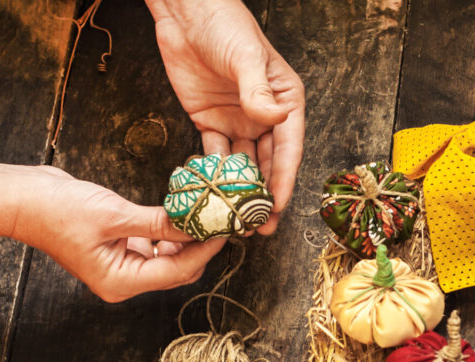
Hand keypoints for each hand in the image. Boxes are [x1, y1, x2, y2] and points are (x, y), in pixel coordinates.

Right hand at [13, 166, 225, 302]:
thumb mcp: (116, 215)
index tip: (226, 229)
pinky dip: (167, 232)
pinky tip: (179, 213)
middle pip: (177, 270)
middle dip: (199, 247)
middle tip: (220, 221)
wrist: (23, 197)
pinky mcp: (119, 248)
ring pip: (168, 259)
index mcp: (120, 282)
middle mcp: (123, 280)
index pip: (177, 272)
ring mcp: (120, 266)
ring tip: (204, 214)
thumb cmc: (59, 210)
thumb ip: (159, 224)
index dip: (205, 250)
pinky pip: (154, 246)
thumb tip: (197, 224)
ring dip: (185, 239)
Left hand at [146, 0, 304, 234]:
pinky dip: (213, 176)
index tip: (276, 205)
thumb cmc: (224, 23)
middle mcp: (265, 116)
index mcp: (285, 102)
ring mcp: (238, 121)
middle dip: (264, 196)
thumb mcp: (245, 56)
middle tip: (259, 226)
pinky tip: (211, 195)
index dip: (283, 179)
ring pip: (242, 166)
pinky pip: (215, 156)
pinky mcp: (210, 122)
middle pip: (269, 164)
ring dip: (240, 193)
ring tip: (236, 220)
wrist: (186, 10)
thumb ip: (258, 91)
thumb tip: (273, 117)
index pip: (288, 148)